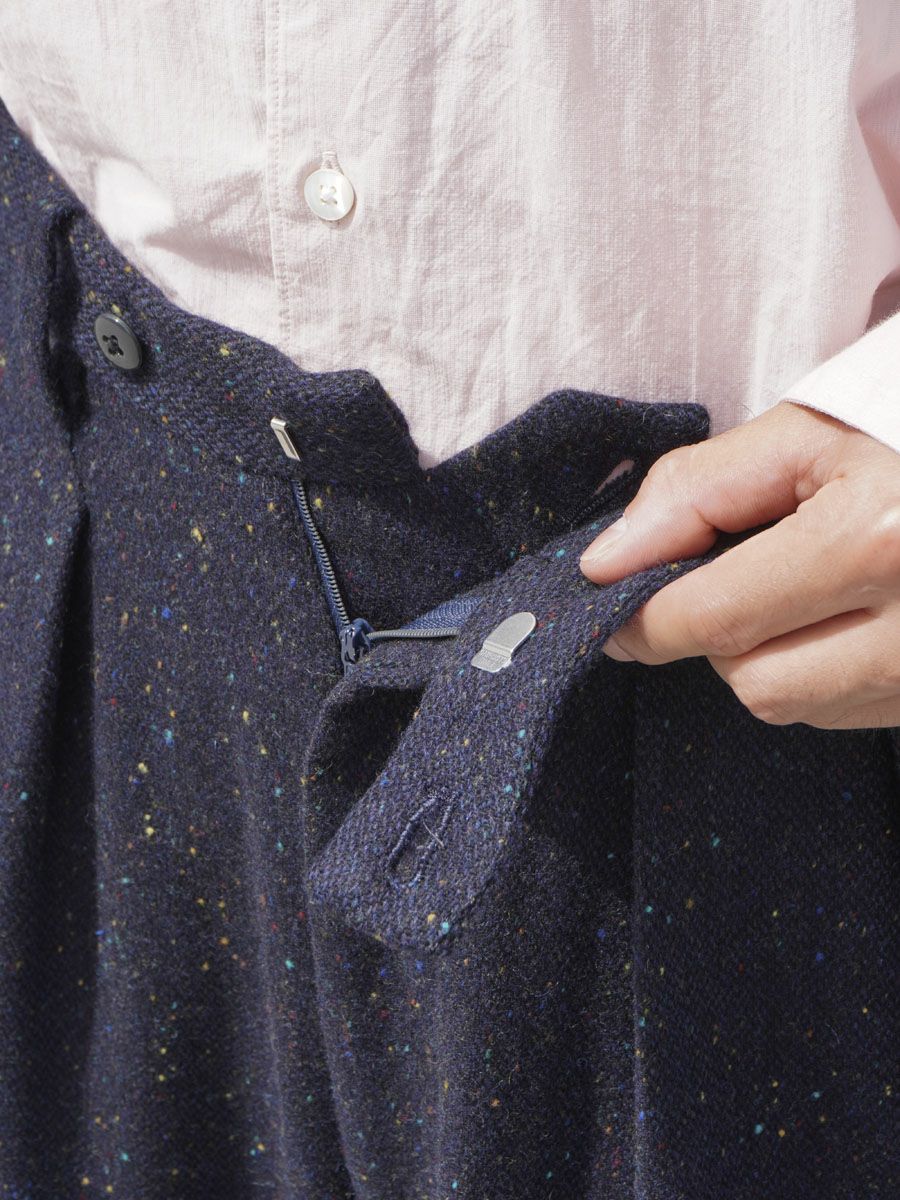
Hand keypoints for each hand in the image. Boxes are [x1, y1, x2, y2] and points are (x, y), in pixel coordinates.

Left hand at [578, 400, 899, 729]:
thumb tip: (607, 561)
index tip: (611, 599)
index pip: (714, 617)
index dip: (643, 618)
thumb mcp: (809, 432)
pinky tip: (848, 612)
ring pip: (798, 706)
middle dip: (718, 632)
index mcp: (876, 540)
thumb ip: (697, 492)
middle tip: (736, 569)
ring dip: (771, 654)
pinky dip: (821, 670)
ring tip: (808, 582)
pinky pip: (848, 711)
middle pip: (754, 682)